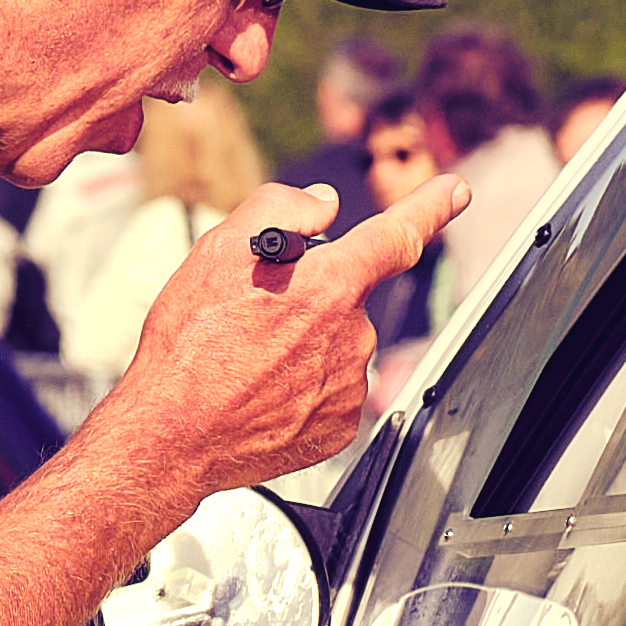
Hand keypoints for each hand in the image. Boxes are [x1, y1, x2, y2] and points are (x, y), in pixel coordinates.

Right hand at [96, 172, 470, 500]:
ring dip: (305, 345)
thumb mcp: (217, 250)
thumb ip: (278, 208)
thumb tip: (321, 204)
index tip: (454, 191)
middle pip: (347, 299)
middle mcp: (351, 335)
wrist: (172, 434)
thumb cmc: (190, 345)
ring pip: (338, 346)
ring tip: (249, 361)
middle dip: (311, 300)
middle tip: (255, 319)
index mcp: (330, 285)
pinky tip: (264, 390)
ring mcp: (350, 385)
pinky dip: (304, 387)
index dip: (431, 207)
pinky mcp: (339, 426)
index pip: (399, 234)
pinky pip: (332, 391)